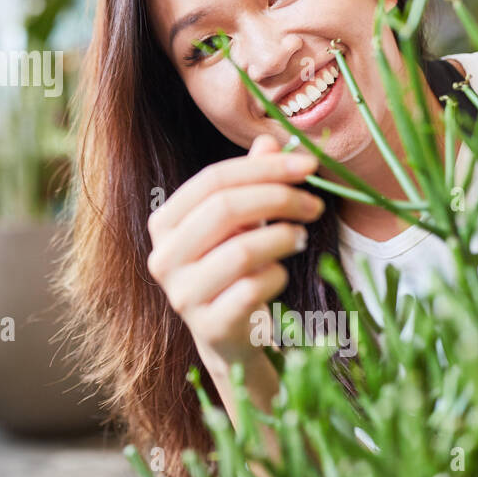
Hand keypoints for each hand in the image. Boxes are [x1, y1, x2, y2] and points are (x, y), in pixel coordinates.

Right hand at [146, 133, 323, 365]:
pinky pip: (254, 289)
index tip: (308, 166)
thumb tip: (269, 140)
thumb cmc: (232, 270)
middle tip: (314, 204)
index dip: (263, 168)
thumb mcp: (240, 223)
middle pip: (224, 209)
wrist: (227, 336)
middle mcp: (163, 257)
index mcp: (165, 223)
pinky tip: (280, 274)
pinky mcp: (209, 327)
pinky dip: (277, 275)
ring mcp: (182, 295)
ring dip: (283, 238)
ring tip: (300, 237)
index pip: (212, 180)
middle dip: (278, 198)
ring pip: (241, 251)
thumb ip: (250, 182)